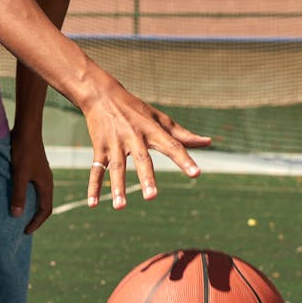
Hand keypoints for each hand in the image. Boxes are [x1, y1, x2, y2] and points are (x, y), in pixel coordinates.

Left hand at [10, 128, 53, 233]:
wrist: (27, 128)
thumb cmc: (23, 150)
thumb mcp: (19, 174)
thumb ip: (18, 195)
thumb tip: (16, 215)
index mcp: (46, 184)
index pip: (45, 210)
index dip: (36, 223)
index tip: (25, 232)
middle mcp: (47, 180)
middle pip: (44, 204)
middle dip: (35, 217)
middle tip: (24, 227)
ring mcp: (42, 174)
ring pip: (39, 195)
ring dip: (32, 206)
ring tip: (20, 214)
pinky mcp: (35, 167)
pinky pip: (34, 187)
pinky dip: (28, 196)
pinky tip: (17, 195)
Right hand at [81, 73, 210, 208]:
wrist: (102, 95)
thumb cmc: (136, 109)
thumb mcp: (160, 119)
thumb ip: (183, 134)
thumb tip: (208, 142)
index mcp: (152, 130)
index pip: (172, 146)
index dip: (184, 160)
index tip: (196, 174)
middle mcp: (134, 136)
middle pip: (142, 159)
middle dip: (146, 178)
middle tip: (151, 197)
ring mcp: (115, 143)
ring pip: (116, 168)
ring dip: (117, 187)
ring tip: (120, 207)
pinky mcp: (99, 147)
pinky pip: (96, 170)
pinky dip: (93, 187)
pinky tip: (93, 204)